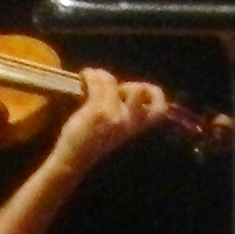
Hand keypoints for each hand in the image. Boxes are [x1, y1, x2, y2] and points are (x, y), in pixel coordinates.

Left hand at [49, 66, 167, 175]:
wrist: (74, 158)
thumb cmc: (92, 141)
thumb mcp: (116, 128)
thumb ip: (126, 110)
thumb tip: (127, 87)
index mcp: (135, 127)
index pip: (160, 110)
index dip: (155, 94)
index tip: (139, 89)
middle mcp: (128, 122)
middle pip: (140, 91)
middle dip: (131, 85)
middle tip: (117, 92)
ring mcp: (113, 116)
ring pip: (112, 81)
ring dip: (100, 74)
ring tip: (91, 77)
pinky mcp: (97, 112)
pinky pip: (97, 82)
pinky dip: (90, 75)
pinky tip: (84, 76)